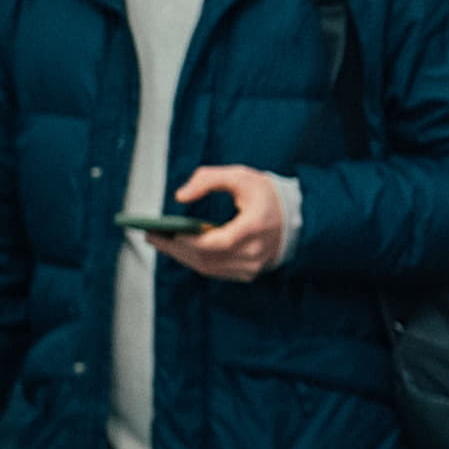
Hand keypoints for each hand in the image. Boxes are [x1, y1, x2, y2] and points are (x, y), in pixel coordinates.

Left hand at [159, 165, 285, 279]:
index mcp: (256, 226)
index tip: (165, 231)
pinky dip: (194, 260)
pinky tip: (179, 249)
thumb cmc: (265, 195)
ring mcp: (252, 265)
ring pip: (207, 267)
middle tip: (151, 235)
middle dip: (175, 247)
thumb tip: (180, 196)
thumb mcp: (240, 176)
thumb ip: (208, 179)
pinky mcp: (247, 272)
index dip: (190, 240)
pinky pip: (214, 270)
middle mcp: (255, 251)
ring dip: (181, 256)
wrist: (296, 217)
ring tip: (160, 241)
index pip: (220, 242)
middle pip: (207, 257)